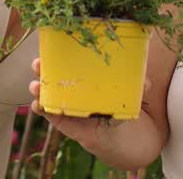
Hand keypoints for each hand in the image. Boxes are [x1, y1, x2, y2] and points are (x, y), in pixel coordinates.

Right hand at [28, 57, 142, 150]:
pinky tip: (38, 103)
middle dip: (41, 67)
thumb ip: (135, 87)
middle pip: (50, 73)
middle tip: (38, 64)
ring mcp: (63, 103)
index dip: (57, 53)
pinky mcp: (61, 120)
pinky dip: (41, 107)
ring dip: (37, 87)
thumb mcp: (125, 94)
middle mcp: (69, 87)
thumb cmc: (118, 107)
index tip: (50, 46)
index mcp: (82, 77)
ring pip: (45, 91)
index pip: (67, 61)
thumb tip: (146, 82)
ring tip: (35, 86)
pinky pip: (47, 112)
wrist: (116, 136)